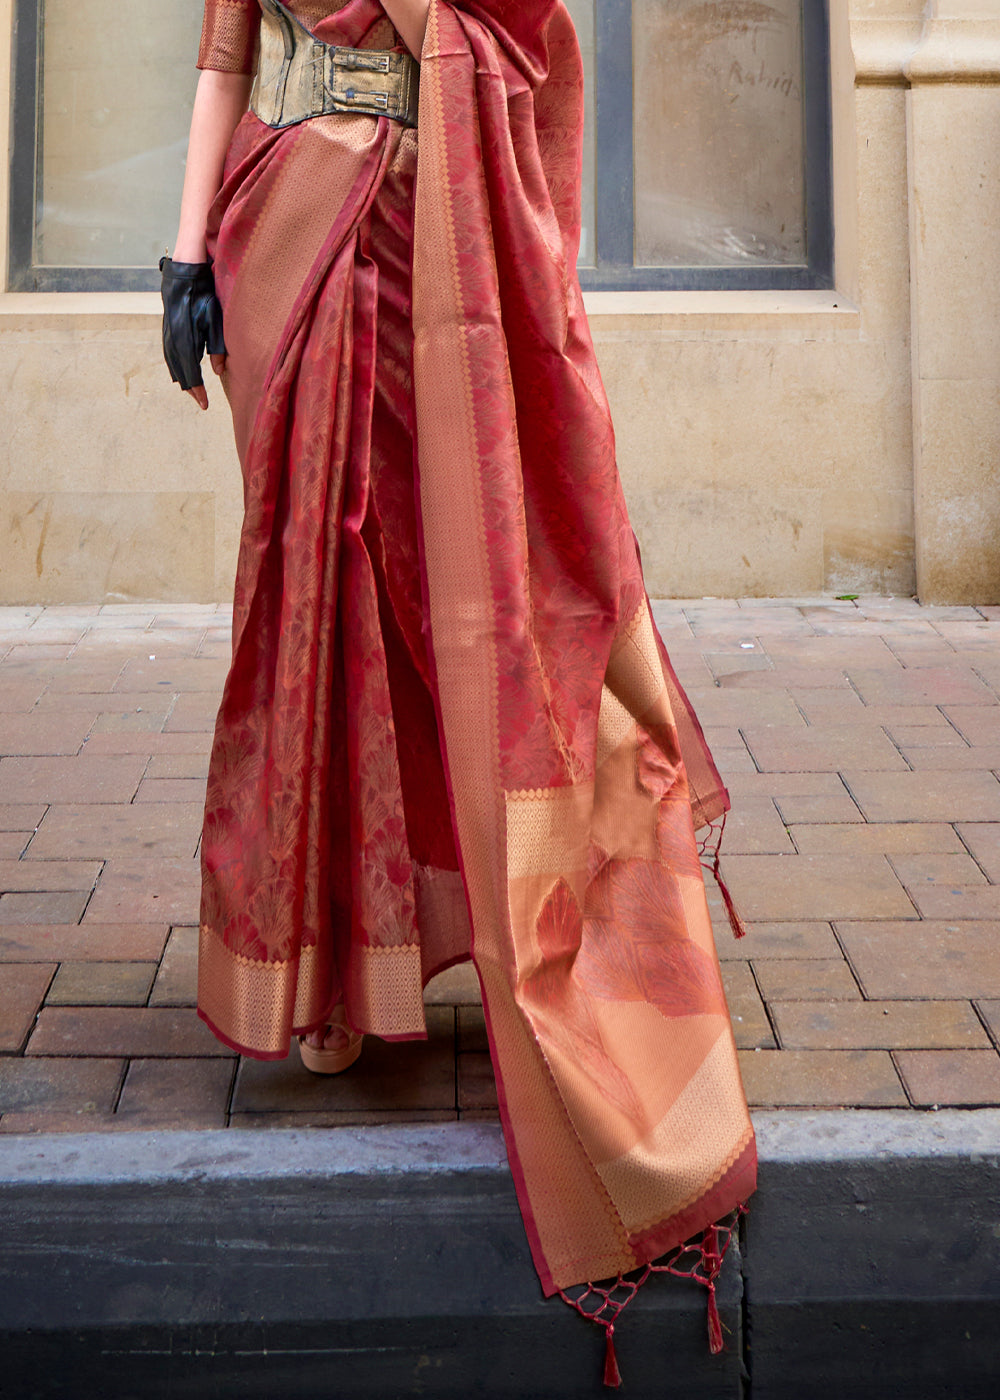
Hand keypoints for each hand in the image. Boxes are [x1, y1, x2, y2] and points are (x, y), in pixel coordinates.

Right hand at [159, 256, 226, 409]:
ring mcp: (167, 335)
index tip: (205, 404)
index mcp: (185, 339)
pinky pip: (170, 355)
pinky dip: (176, 368)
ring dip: (183, 380)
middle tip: (201, 402)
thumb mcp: (216, 320)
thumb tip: (218, 372)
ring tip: (193, 391)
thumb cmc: (203, 296)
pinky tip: (182, 374)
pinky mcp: (167, 330)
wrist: (184, 275)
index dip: (198, 390)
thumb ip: (218, 347)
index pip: (192, 372)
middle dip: (191, 389)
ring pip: (173, 365)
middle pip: (180, 372)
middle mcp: (173, 340)